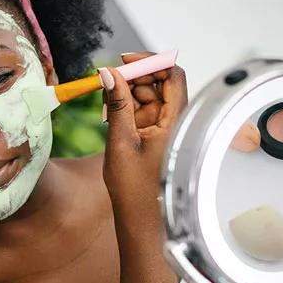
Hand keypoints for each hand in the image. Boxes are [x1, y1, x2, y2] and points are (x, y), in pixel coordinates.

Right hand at [101, 52, 187, 218]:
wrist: (141, 221)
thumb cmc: (134, 190)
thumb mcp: (120, 142)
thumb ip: (116, 104)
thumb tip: (108, 73)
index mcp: (176, 122)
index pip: (172, 76)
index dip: (150, 62)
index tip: (124, 61)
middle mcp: (176, 122)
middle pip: (160, 83)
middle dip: (133, 78)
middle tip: (107, 83)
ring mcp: (166, 129)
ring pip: (150, 97)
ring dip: (127, 94)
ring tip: (106, 107)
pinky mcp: (156, 137)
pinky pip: (144, 112)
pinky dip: (127, 109)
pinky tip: (110, 116)